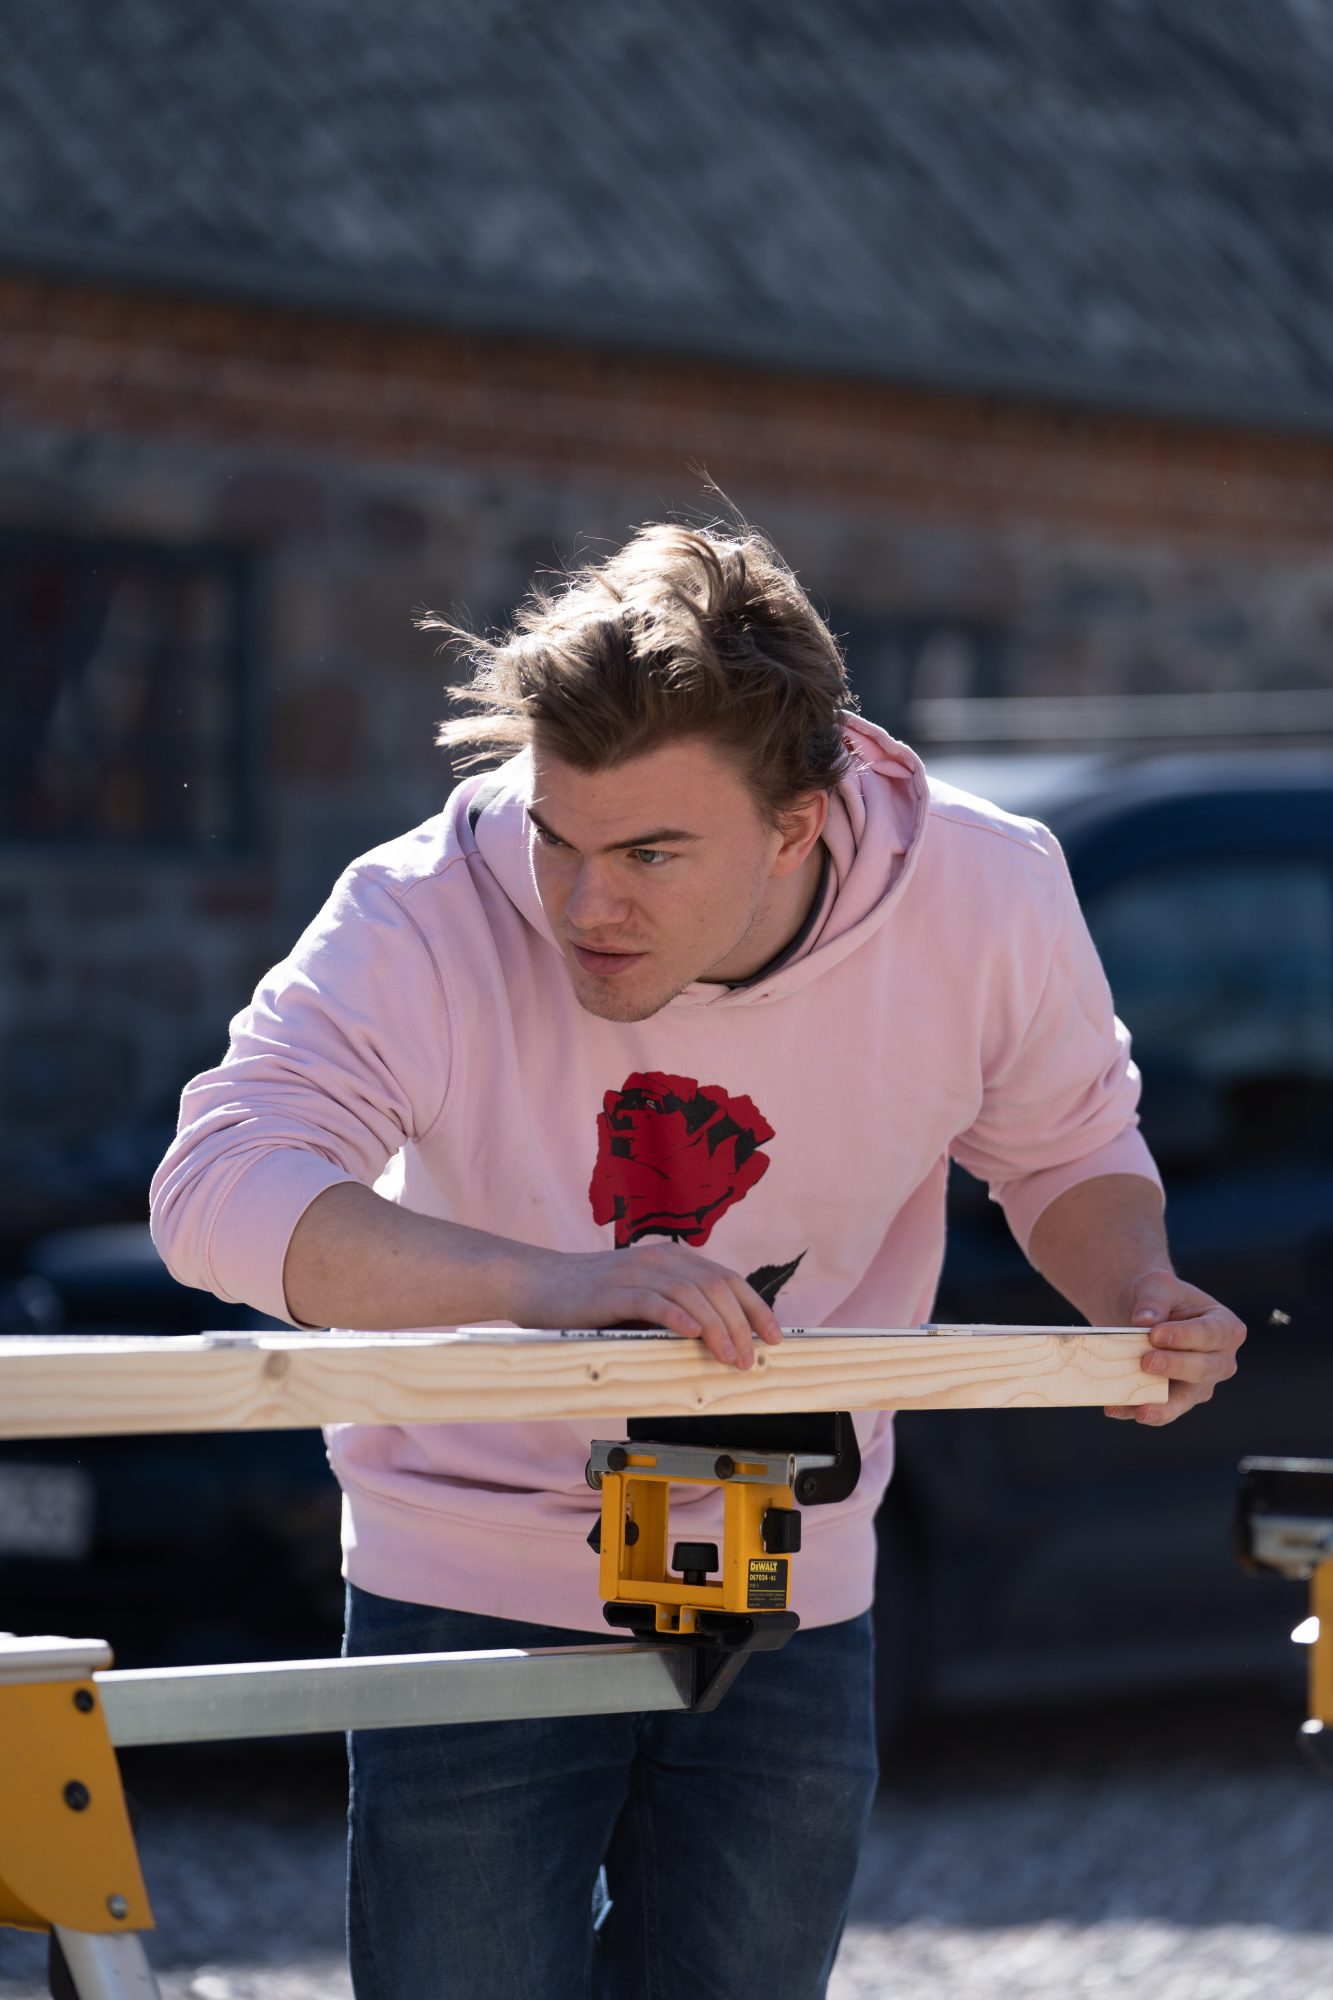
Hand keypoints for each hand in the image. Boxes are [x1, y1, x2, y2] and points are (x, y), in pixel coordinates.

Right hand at [514, 1241, 783, 1369]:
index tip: (775, 1337)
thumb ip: (674, 1311)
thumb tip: (716, 1345)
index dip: (756, 1307)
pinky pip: (653, 1300)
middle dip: (741, 1324)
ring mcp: (636, 1271)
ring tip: (729, 1357)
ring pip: (690, 1294)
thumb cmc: (590, 1300)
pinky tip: (691, 1334)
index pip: (727, 1279)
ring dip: (716, 1327)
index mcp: (672, 1259)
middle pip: (716, 1286)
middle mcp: (659, 1258)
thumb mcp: (641, 1300)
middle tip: (750, 1359)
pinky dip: (677, 1317)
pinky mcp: (612, 1290)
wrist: (538, 1283)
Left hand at [1105, 1269, 1244, 1424]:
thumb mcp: (1158, 1285)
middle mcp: (1219, 1362)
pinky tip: (1115, 1408)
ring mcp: (1200, 1385)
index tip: (1156, 1334)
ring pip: (1185, 1398)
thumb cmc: (1158, 1297)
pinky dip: (1135, 1411)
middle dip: (1175, 1367)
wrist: (1142, 1315)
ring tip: (1141, 1409)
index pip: (1210, 1334)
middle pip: (1203, 1369)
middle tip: (1146, 1361)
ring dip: (1162, 1404)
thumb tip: (1143, 1321)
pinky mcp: (1176, 1400)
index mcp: (1225, 1329)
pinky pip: (1159, 1410)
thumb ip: (1154, 1299)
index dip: (1184, 1336)